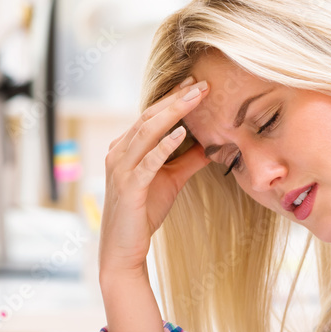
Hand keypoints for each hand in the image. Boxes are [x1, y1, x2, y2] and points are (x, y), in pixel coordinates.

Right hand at [99, 78, 210, 277]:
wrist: (123, 249)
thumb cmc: (143, 213)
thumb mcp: (170, 180)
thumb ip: (187, 160)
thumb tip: (212, 144)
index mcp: (125, 148)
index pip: (150, 116)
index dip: (173, 99)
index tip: (196, 84)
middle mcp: (118, 153)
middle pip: (149, 117)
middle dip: (176, 99)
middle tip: (201, 83)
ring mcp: (121, 169)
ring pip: (147, 133)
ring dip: (173, 113)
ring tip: (195, 97)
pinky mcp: (128, 187)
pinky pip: (147, 162)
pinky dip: (163, 146)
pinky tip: (181, 133)